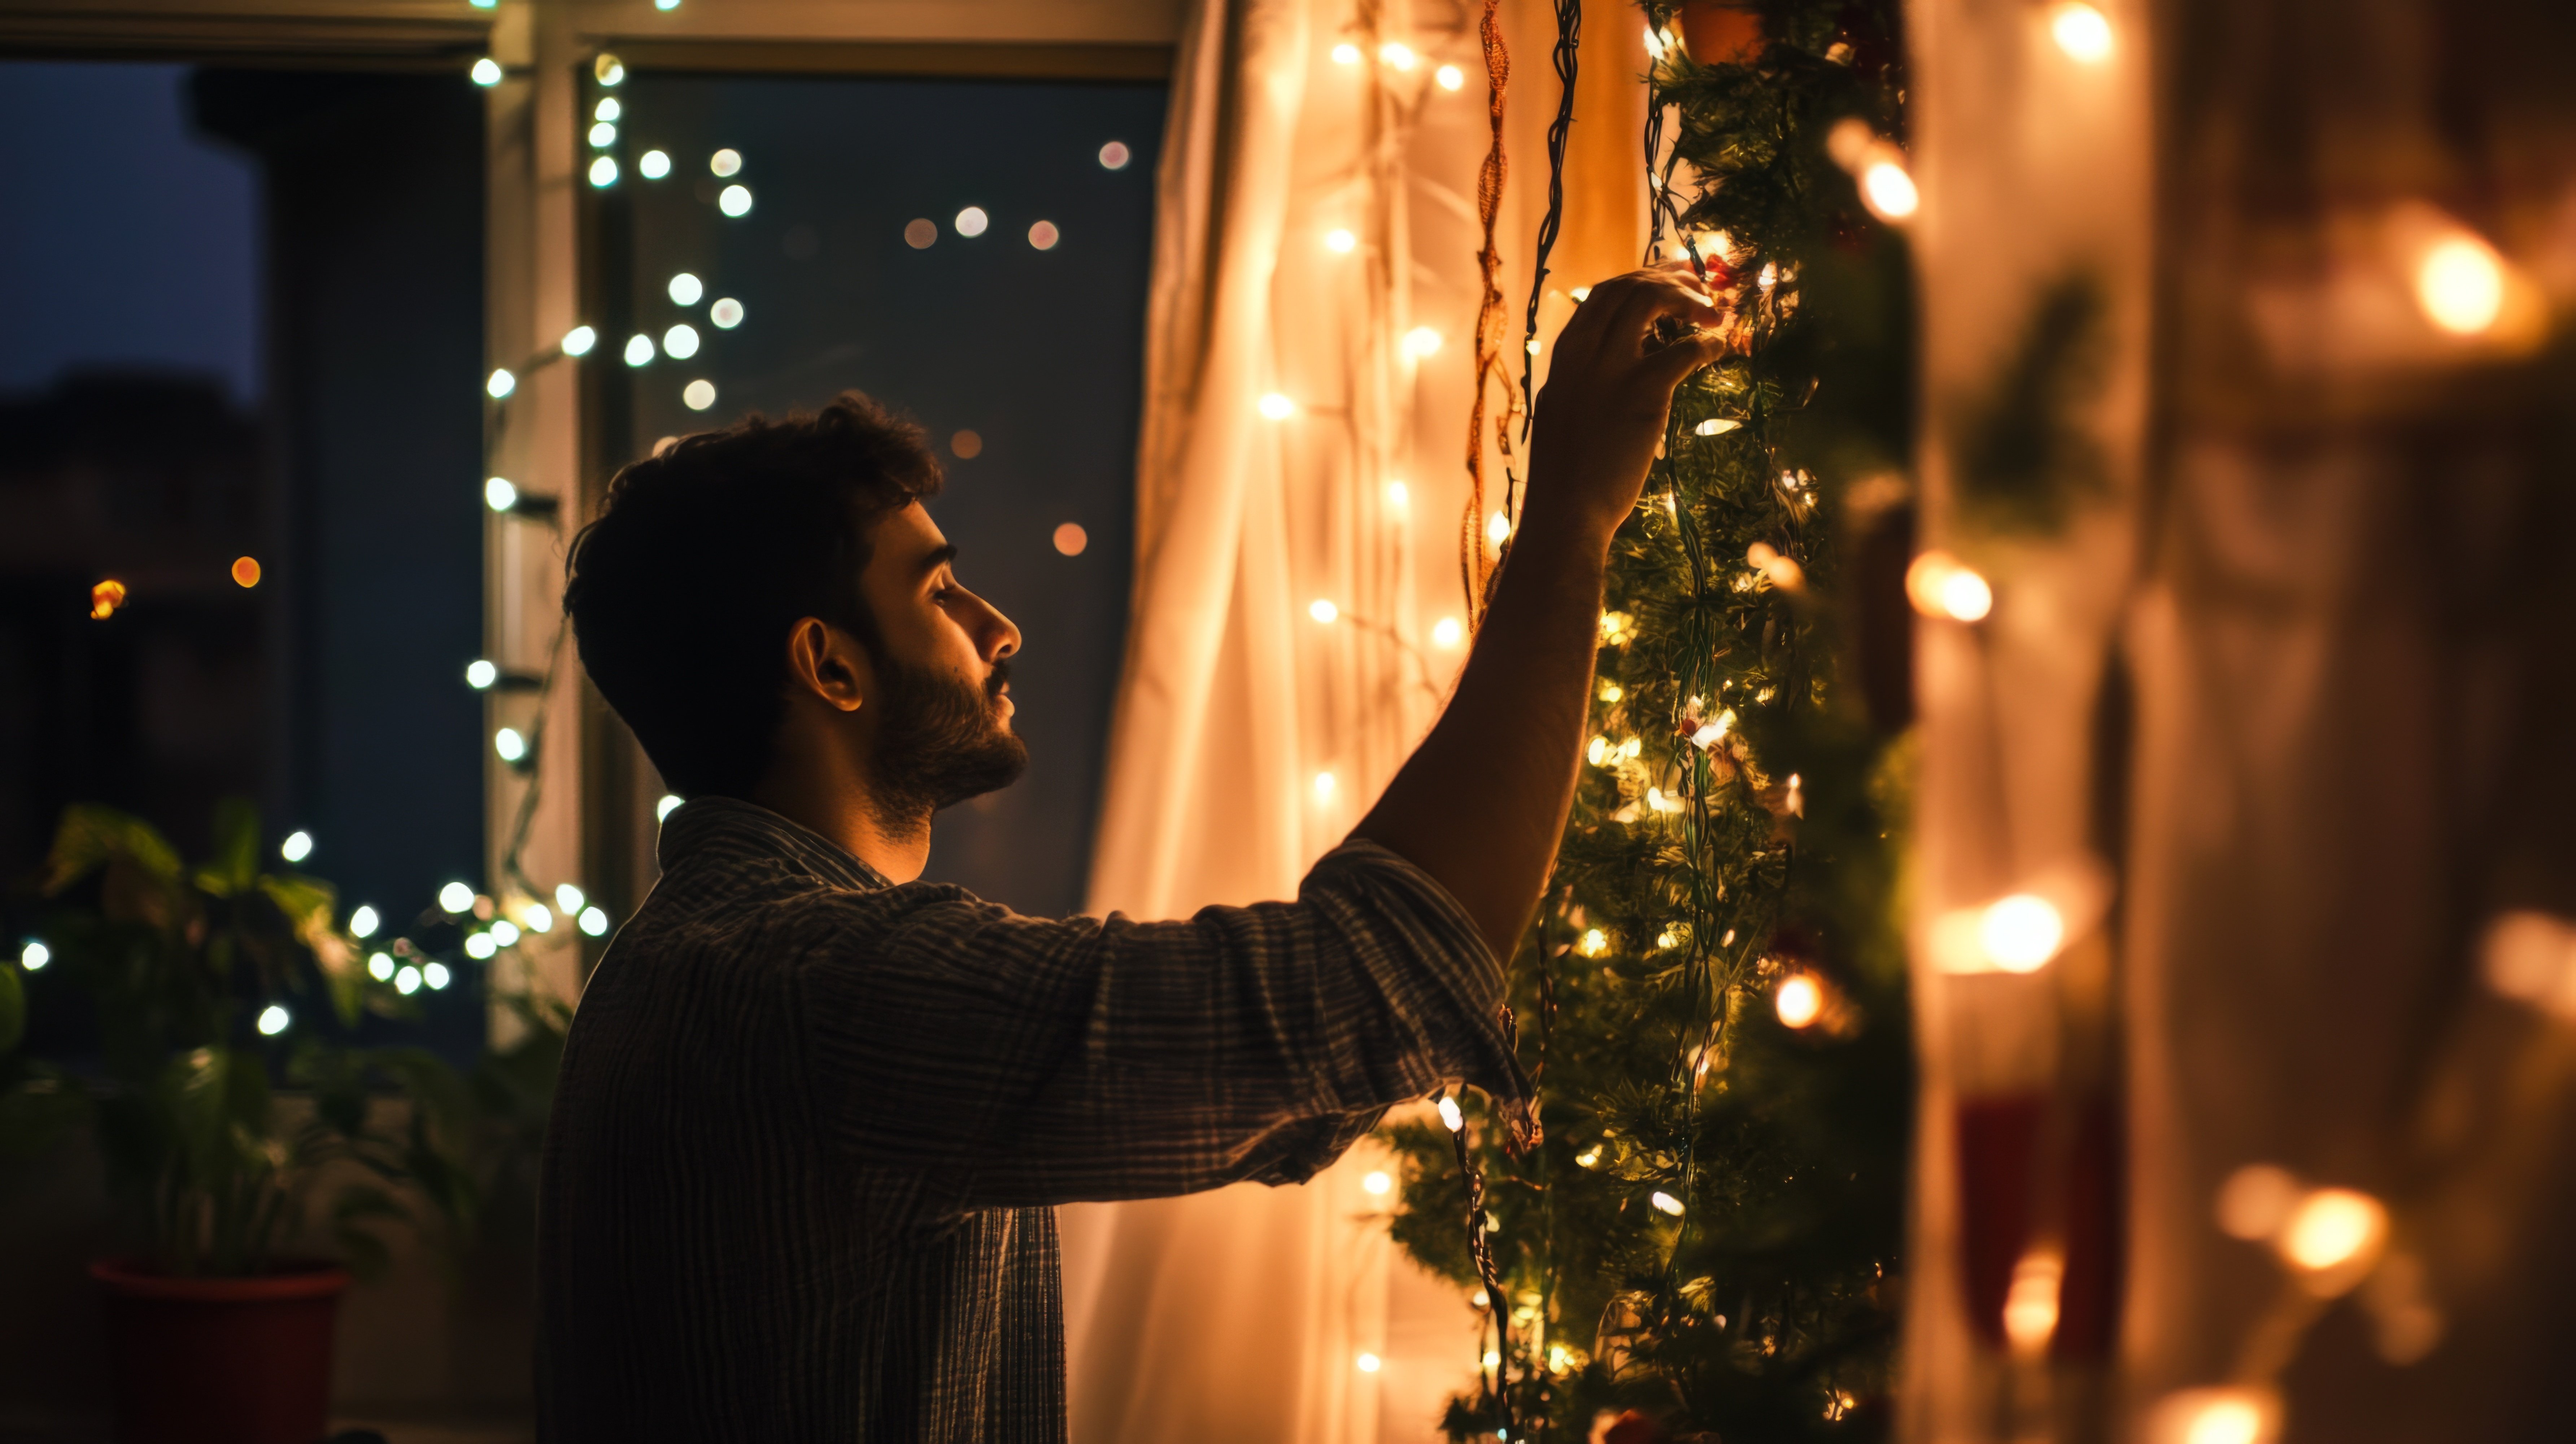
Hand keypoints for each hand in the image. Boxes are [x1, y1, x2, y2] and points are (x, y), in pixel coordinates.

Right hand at [1523, 262, 1728, 542]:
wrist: (1565, 514)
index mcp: (1564, 357)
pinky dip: (1708, 341)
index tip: (1668, 279)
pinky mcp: (1642, 394)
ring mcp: (1610, 370)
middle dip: (1667, 277)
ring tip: (1715, 310)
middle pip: (1627, 287)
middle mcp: (1582, 353)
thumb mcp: (1568, 412)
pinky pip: (1684, 350)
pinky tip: (1720, 347)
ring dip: (1689, 299)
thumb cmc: (1568, 476)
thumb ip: (1589, 379)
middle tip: (1700, 282)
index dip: (1640, 279)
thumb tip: (1629, 360)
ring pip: (1650, 301)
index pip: (1601, 296)